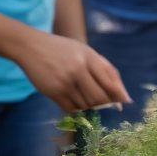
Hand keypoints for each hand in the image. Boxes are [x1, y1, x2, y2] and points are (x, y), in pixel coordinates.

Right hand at [16, 32, 130, 112]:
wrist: (32, 47)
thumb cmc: (63, 49)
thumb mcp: (86, 51)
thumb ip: (104, 68)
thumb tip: (122, 93)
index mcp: (89, 57)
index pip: (110, 81)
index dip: (119, 95)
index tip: (124, 102)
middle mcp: (78, 69)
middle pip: (99, 97)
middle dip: (106, 103)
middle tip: (106, 104)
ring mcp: (65, 82)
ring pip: (86, 105)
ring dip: (91, 106)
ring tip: (87, 97)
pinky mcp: (52, 92)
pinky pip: (71, 108)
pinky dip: (78, 109)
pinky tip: (76, 100)